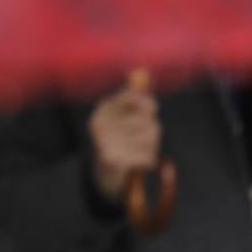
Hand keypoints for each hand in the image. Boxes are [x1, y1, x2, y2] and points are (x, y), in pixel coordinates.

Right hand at [88, 73, 160, 202]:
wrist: (103, 176)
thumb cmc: (117, 141)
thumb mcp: (119, 118)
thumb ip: (129, 97)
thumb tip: (141, 74)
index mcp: (101, 111)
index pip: (131, 97)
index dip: (146, 102)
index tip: (151, 108)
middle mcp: (99, 125)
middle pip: (147, 119)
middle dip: (152, 128)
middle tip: (144, 137)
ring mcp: (105, 143)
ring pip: (150, 136)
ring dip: (151, 145)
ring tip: (139, 150)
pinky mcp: (114, 160)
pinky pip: (147, 155)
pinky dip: (148, 159)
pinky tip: (137, 162)